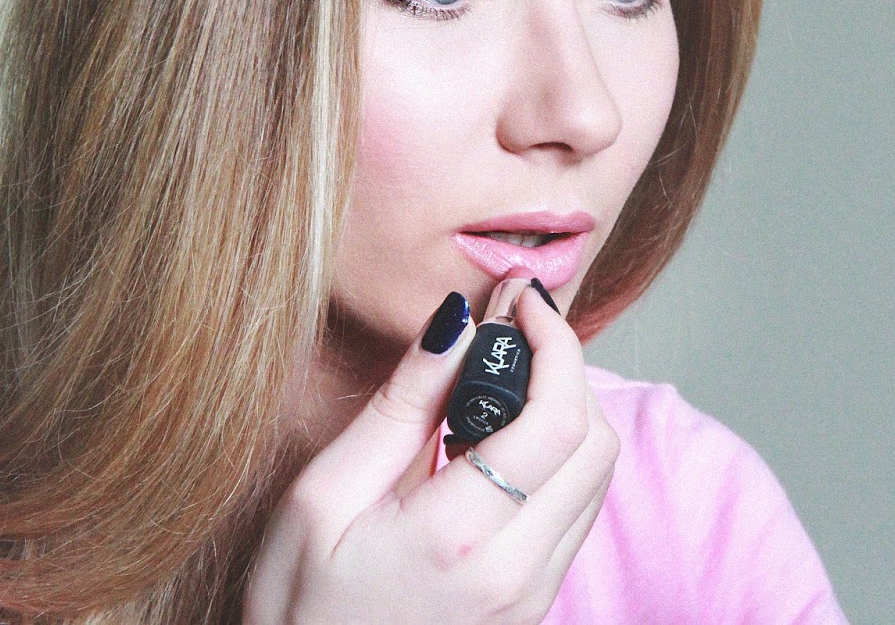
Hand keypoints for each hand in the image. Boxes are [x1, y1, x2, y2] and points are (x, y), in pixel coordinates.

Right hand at [245, 287, 619, 623]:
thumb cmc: (297, 613)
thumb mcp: (320, 498)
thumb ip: (400, 407)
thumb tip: (456, 323)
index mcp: (459, 538)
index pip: (558, 419)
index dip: (553, 341)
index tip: (521, 300)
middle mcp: (518, 571)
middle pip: (596, 442)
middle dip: (566, 368)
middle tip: (512, 331)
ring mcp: (534, 596)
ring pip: (596, 477)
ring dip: (568, 411)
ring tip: (502, 382)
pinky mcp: (535, 607)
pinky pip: (577, 513)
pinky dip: (560, 459)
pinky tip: (500, 443)